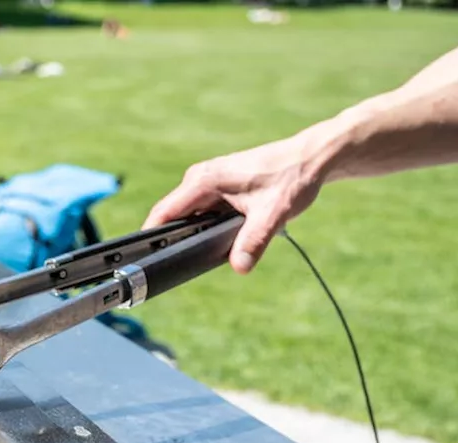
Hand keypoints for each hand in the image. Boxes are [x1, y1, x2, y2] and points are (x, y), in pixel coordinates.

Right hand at [143, 135, 327, 273]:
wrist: (311, 158)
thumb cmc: (292, 178)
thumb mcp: (273, 213)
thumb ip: (254, 241)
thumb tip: (240, 268)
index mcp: (203, 181)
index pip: (163, 212)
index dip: (150, 237)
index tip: (146, 259)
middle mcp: (199, 179)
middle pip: (172, 216)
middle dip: (173, 240)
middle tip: (179, 265)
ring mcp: (207, 182)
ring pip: (187, 215)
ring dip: (192, 234)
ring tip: (201, 254)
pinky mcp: (218, 187)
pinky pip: (200, 211)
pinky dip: (204, 227)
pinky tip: (219, 239)